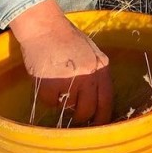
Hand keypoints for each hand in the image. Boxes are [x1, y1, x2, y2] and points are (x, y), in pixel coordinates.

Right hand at [7, 0, 112, 126]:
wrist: (44, 26)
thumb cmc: (66, 37)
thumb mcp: (90, 51)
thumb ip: (95, 71)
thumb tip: (95, 98)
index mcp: (101, 66)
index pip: (107, 100)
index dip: (102, 117)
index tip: (97, 125)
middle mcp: (89, 75)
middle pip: (88, 110)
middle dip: (80, 115)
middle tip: (72, 111)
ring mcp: (70, 80)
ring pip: (68, 106)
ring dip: (62, 100)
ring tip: (57, 81)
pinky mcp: (51, 83)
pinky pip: (50, 102)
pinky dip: (47, 96)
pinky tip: (46, 80)